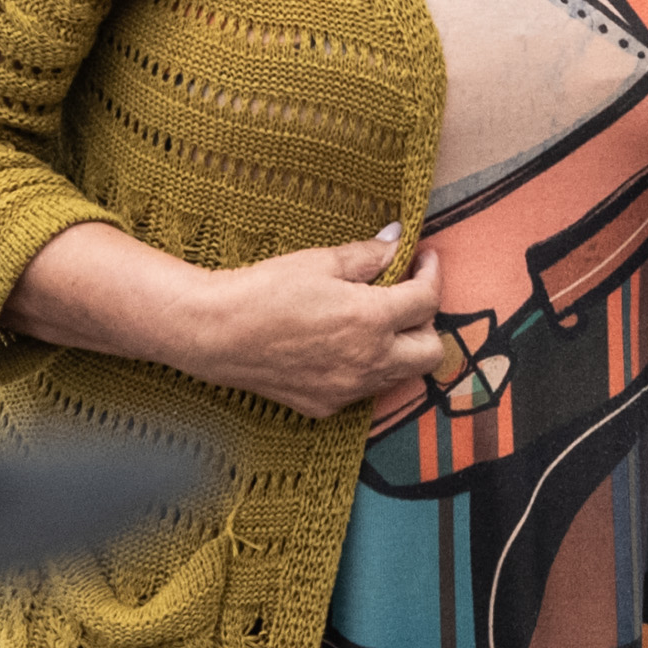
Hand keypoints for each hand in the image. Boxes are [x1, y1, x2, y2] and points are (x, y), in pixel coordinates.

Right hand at [186, 228, 456, 416]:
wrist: (215, 333)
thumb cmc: (265, 290)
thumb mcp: (321, 262)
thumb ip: (368, 255)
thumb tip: (398, 242)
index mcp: (372, 320)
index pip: (427, 300)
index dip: (431, 274)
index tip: (423, 259)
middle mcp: (368, 361)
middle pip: (430, 351)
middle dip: (426, 321)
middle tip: (405, 296)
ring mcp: (347, 389)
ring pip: (399, 374)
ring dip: (399, 347)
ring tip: (374, 320)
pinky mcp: (325, 405)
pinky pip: (363, 389)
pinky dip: (365, 367)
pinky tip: (342, 346)